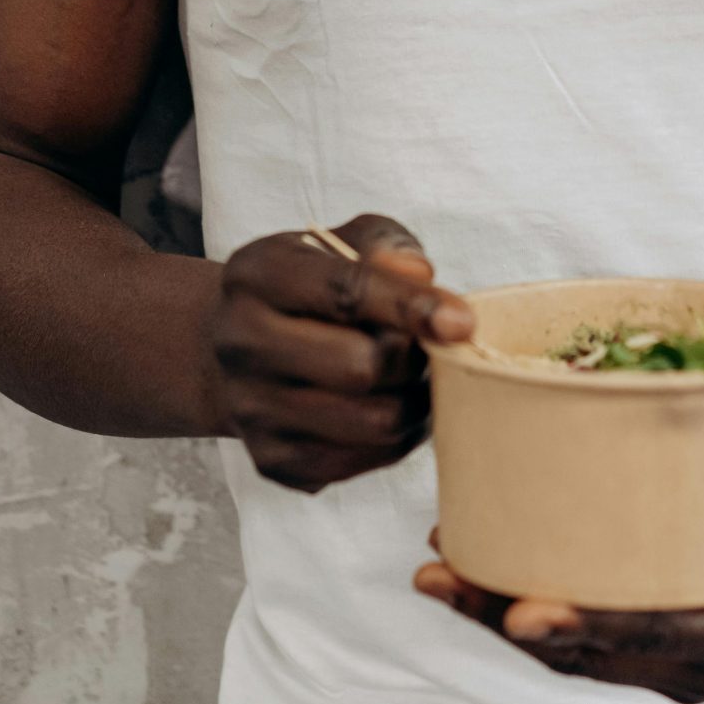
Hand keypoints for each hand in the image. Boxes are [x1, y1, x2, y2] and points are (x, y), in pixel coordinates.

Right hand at [208, 216, 472, 491]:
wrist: (241, 346)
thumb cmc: (307, 286)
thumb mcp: (339, 242)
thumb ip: (385, 246)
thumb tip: (420, 276)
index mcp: (255, 276)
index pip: (345, 293)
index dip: (412, 307)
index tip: (462, 322)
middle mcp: (241, 343)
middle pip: (363, 367)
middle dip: (412, 357)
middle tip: (424, 345)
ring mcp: (251, 409)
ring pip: (374, 422)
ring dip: (414, 400)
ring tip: (414, 376)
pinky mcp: (272, 460)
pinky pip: (366, 461)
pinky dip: (396, 437)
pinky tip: (388, 404)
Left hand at [413, 465, 703, 703]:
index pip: (658, 637)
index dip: (587, 627)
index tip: (519, 612)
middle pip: (592, 652)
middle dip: (507, 617)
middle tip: (434, 572)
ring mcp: (691, 661)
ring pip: (583, 651)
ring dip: (507, 614)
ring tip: (437, 565)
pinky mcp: (680, 644)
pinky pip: (599, 636)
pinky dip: (543, 606)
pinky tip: (497, 563)